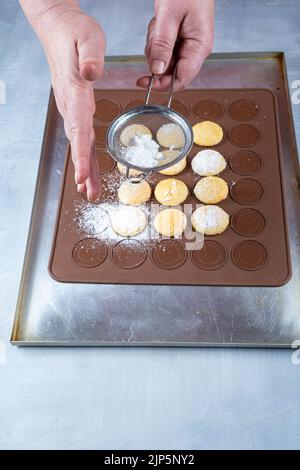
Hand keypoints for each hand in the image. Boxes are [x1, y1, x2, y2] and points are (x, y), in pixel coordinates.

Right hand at [20, 1, 105, 200]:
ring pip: (79, 144)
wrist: (58, 29)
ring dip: (86, 169)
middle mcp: (71, 106)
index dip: (82, 154)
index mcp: (74, 93)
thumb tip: (92, 74)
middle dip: (85, 171)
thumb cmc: (73, 32)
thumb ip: (90, 54)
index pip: (78, 129)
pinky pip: (82, 137)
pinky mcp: (76, 109)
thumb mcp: (87, 36)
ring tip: (90, 191)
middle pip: (78, 144)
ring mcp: (72, 109)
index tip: (84, 174)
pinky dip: (86, 156)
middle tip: (91, 194)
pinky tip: (90, 170)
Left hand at [137, 0, 213, 90]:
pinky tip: (159, 24)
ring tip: (158, 26)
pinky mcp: (181, 40)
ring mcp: (188, 45)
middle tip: (153, 40)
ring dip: (155, 48)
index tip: (146, 83)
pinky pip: (164, 50)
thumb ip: (162, 45)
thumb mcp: (169, 16)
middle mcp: (196, 49)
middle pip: (171, 72)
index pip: (182, 79)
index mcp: (200, 47)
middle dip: (156, 60)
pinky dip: (156, 40)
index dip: (163, 85)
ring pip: (164, 61)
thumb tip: (156, 70)